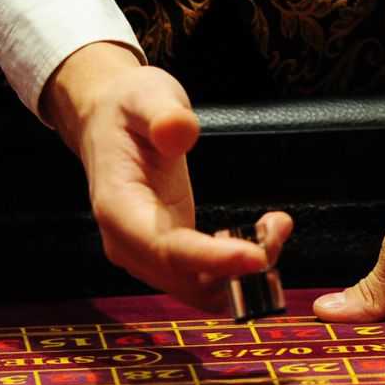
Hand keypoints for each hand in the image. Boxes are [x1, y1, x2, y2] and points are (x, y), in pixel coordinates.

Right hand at [41, 42, 292, 309]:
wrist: (107, 121)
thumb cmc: (127, 108)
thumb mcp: (146, 95)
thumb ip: (163, 114)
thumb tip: (179, 132)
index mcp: (118, 208)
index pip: (165, 249)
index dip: (211, 260)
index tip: (256, 256)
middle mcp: (130, 244)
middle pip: (187, 281)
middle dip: (239, 269)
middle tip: (277, 229)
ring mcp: (149, 256)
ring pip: (201, 289)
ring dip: (246, 272)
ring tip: (274, 226)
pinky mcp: (170, 256)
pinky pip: (207, 280)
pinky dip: (240, 268)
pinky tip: (262, 233)